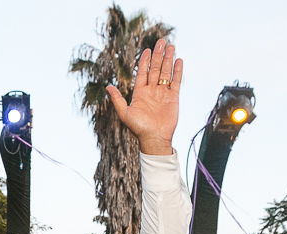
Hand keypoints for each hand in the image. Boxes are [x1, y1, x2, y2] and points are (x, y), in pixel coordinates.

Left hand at [104, 39, 181, 154]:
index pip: (142, 73)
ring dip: (168, 59)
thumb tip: (108, 87)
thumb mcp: (124, 113)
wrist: (154, 139)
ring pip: (166, 72)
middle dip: (158, 55)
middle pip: (155, 69)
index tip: (147, 49)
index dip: (145, 61)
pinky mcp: (173, 97)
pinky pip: (176, 81)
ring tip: (171, 46)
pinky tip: (179, 60)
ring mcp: (162, 93)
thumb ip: (117, 99)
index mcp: (140, 93)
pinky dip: (178, 71)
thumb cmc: (138, 128)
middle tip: (161, 41)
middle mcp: (151, 91)